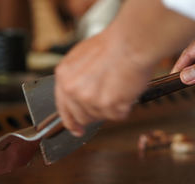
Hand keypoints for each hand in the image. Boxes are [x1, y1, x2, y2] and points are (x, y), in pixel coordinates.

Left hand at [54, 0, 194, 136]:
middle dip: (96, 112)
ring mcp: (89, 99)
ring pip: (102, 117)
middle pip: (83, 117)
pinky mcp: (107, 106)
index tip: (77, 130)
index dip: (71, 122)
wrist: (131, 42)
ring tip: (119, 86)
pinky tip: (126, 89)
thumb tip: (80, 96)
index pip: (63, 108)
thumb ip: (76, 78)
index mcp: (64, 76)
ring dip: (112, 107)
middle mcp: (73, 90)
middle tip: (109, 98)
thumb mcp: (83, 57)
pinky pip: (118, 115)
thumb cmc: (114, 44)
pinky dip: (125, 106)